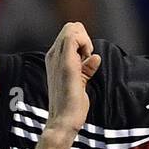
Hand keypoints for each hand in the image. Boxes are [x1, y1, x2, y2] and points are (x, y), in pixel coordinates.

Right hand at [44, 22, 100, 139]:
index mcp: (55, 59)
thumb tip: (95, 58)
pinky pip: (73, 37)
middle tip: (87, 58)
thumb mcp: (79, 82)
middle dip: (85, 38)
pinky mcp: (66, 64)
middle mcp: (53, 55)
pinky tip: (88, 59)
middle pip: (71, 27)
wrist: (63, 121)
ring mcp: (58, 58)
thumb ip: (86, 69)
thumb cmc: (71, 106)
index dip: (83, 41)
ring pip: (72, 28)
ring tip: (87, 60)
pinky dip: (85, 43)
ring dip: (85, 40)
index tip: (87, 59)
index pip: (69, 34)